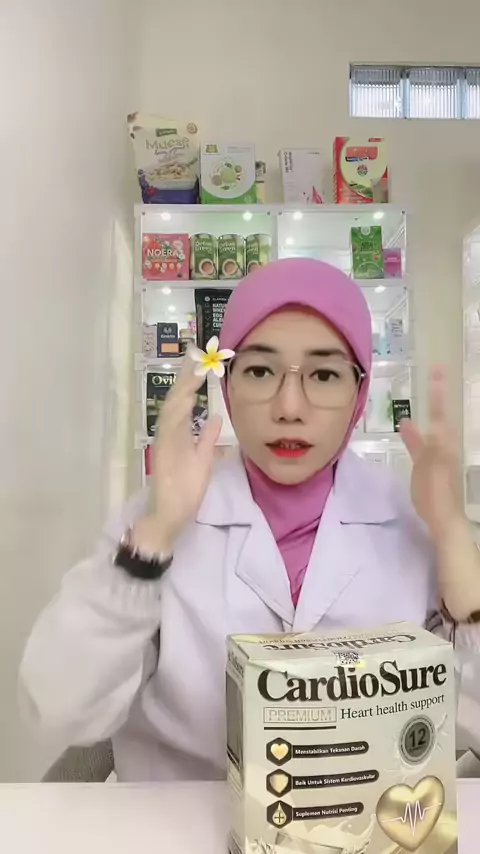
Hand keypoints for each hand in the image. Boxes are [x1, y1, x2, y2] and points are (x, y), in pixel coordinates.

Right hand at [133, 352, 221, 553]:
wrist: (169, 516)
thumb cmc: (184, 490)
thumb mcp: (203, 459)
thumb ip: (208, 439)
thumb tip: (214, 417)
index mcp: (178, 434)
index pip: (185, 402)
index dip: (191, 381)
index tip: (201, 362)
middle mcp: (168, 434)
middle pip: (176, 399)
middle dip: (185, 377)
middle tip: (194, 353)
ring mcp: (164, 443)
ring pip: (172, 410)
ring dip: (182, 389)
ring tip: (192, 369)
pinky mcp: (164, 454)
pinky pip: (170, 430)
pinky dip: (178, 413)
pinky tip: (187, 399)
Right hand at [399, 366, 463, 540]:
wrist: (442, 518)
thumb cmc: (436, 491)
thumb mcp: (428, 465)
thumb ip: (421, 444)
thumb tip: (410, 422)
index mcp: (444, 442)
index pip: (439, 411)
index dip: (437, 392)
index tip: (437, 370)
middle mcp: (442, 444)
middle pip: (437, 415)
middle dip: (434, 397)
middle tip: (433, 375)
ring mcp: (435, 454)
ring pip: (428, 427)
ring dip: (423, 412)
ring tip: (417, 392)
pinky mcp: (427, 465)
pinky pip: (420, 442)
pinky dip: (413, 433)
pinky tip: (405, 429)